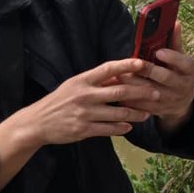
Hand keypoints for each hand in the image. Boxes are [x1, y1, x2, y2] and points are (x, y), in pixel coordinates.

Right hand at [0, 57, 157, 188]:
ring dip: (136, 113)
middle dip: (141, 92)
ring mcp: (84, 113)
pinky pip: (109, 129)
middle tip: (157, 93)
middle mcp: (84, 95)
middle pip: (120, 91)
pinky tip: (129, 126)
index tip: (142, 63)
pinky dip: (122, 127)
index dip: (126, 65)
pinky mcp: (83, 130)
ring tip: (147, 113)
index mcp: (82, 81)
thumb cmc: (60, 101)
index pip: (108, 69)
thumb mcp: (74, 85)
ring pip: (118, 113)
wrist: (36, 123)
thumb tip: (122, 73)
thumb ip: (96, 80)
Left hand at [120, 22, 193, 134]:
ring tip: (120, 75)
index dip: (172, 58)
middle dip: (148, 70)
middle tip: (132, 63)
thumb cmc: (178, 72)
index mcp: (190, 70)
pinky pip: (142, 105)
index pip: (184, 63)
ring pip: (150, 92)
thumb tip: (175, 22)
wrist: (182, 101)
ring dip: (134, 84)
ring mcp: (171, 99)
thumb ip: (175, 42)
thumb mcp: (180, 58)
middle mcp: (183, 85)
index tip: (158, 52)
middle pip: (165, 77)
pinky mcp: (159, 110)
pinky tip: (119, 89)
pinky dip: (129, 98)